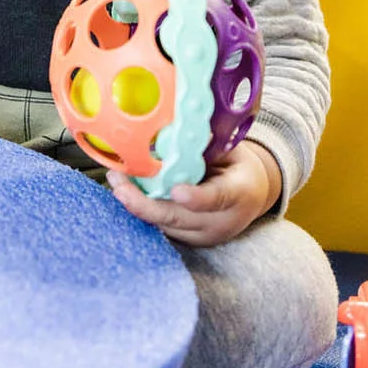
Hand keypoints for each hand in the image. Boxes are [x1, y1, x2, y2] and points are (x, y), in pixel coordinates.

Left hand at [106, 140, 281, 247]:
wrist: (253, 195)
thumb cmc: (237, 166)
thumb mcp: (231, 151)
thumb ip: (206, 146)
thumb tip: (175, 127)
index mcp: (240, 193)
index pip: (218, 197)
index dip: (197, 197)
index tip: (177, 192)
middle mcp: (223, 220)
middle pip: (180, 217)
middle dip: (145, 203)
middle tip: (119, 185)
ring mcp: (205, 235)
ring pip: (165, 224)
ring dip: (137, 204)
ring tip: (115, 180)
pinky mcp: (190, 240)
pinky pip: (162, 226)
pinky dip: (143, 209)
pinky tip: (124, 191)